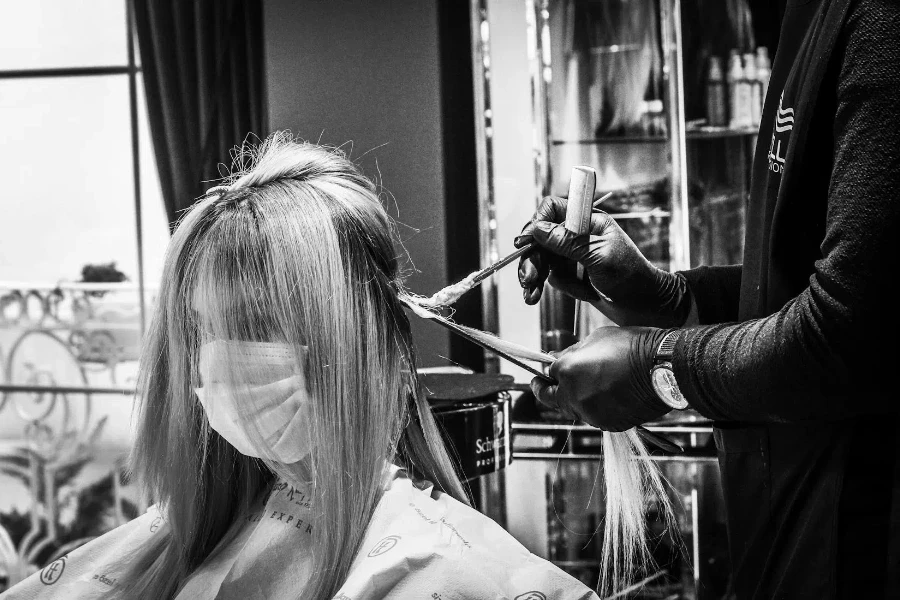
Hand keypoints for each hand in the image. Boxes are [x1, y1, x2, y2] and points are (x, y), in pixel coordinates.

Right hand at [516, 196, 690, 327]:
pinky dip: (544, 287)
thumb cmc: (630, 277)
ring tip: (531, 296)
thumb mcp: (598, 257)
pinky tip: (538, 297)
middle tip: (528, 278)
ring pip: (542, 259)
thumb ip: (567, 242)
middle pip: (541, 238)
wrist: (645, 307)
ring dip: (534, 277)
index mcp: (588, 221)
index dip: (536, 223)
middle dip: (531, 258)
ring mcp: (573, 255)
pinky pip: (550, 276)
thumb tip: (537, 228)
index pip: (553, 210)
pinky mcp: (572, 273)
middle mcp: (578, 235)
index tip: (524, 242)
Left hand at [531, 326, 671, 431]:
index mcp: (567, 371)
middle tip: (549, 386)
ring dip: (578, 399)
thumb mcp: (597, 338)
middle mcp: (574, 395)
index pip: (547, 376)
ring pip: (576, 409)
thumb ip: (573, 351)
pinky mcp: (609, 424)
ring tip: (592, 386)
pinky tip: (610, 395)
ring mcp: (591, 413)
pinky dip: (598, 408)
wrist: (662, 367)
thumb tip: (557, 357)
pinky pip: (596, 417)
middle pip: (554, 399)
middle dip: (551, 392)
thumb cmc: (631, 346)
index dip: (546, 374)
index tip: (544, 375)